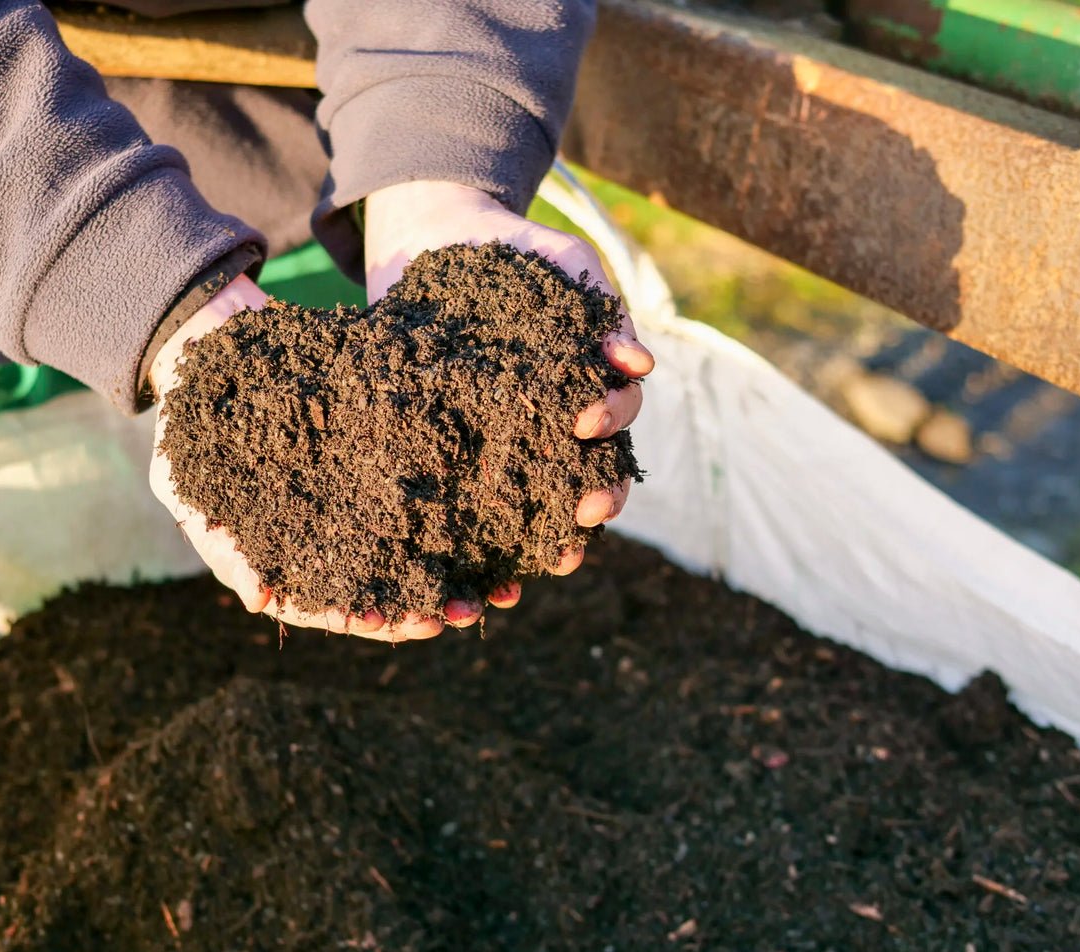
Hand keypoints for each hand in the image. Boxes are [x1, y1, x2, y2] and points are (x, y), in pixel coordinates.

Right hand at [148, 275, 466, 640]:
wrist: (217, 353)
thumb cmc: (190, 421)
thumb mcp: (183, 473)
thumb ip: (218, 538)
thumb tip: (258, 598)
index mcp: (277, 556)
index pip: (319, 604)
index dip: (350, 616)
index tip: (382, 626)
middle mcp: (324, 543)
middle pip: (378, 592)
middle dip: (418, 609)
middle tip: (456, 616)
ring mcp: (359, 510)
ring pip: (413, 558)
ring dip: (454, 578)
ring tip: (496, 592)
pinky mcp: (386, 472)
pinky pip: (434, 505)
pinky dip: (465, 525)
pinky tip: (501, 536)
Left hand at [364, 180, 654, 587]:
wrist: (438, 242)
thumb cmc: (515, 251)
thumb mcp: (564, 264)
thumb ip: (603, 309)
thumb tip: (641, 365)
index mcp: (589, 382)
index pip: (617, 418)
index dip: (610, 426)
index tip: (583, 422)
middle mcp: (558, 422)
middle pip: (592, 473)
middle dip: (597, 499)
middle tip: (584, 515)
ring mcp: (511, 441)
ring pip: (544, 502)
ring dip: (556, 537)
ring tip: (552, 562)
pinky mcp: (461, 453)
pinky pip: (479, 508)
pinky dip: (490, 548)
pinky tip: (488, 580)